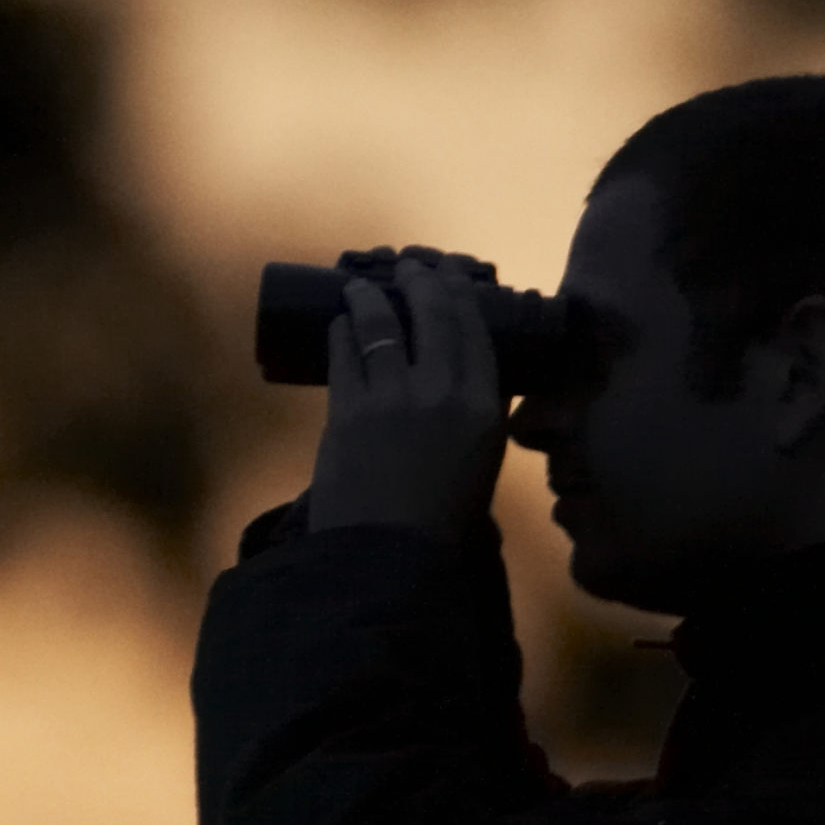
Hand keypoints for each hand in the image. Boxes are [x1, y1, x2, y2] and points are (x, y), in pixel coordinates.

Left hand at [307, 254, 506, 536]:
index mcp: (485, 408)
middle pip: (433, 314)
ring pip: (382, 323)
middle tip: (410, 265)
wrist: (390, 558)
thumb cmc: (442, 523)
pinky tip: (340, 323)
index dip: (462, 294)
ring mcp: (392, 396)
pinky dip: (343, 331)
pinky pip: (346, 352)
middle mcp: (443, 391)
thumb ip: (478, 418)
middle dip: (420, 280)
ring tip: (362, 285)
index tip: (451, 275)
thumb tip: (468, 381)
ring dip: (371, 296)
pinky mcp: (348, 409)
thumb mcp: (480, 464)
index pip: (476, 330)